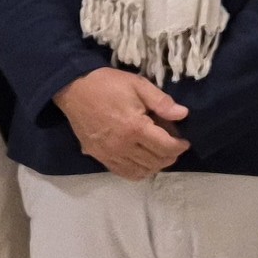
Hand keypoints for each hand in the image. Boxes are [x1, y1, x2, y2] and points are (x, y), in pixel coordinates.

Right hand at [54, 67, 189, 179]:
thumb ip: (161, 102)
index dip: (179, 146)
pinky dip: (138, 172)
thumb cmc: (107, 84)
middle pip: (156, 161)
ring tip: (159, 153)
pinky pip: (124, 173)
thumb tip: (183, 114)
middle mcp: (123, 146)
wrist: (73, 88)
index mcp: (135, 127)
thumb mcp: (137, 85)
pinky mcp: (99, 156)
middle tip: (173, 145)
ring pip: (142, 171)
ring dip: (155, 165)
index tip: (184, 140)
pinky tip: (142, 162)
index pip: (166, 147)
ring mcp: (109, 154)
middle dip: (170, 155)